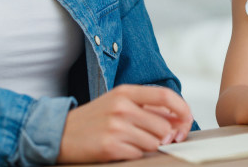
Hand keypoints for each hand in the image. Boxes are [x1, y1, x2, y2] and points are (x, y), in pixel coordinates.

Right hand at [56, 85, 193, 162]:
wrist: (60, 132)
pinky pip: (138, 154)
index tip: (186, 119)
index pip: (165, 96)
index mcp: (126, 92)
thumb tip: (178, 120)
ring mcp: (115, 126)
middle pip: (164, 125)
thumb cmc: (95, 118)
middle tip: (156, 138)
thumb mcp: (118, 102)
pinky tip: (121, 148)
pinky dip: (134, 154)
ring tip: (131, 141)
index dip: (182, 109)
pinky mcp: (109, 146)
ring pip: (154, 142)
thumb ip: (146, 107)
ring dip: (148, 146)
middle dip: (165, 136)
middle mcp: (122, 107)